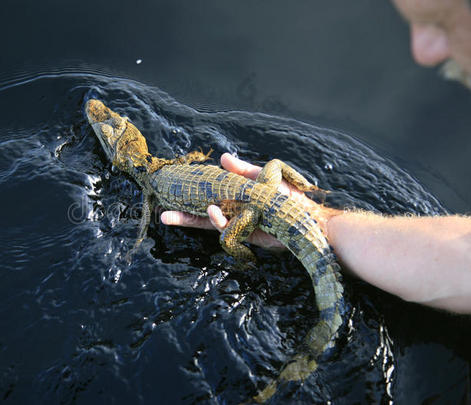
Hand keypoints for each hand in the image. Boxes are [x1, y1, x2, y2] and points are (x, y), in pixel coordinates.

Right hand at [160, 153, 339, 249]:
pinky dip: (218, 221)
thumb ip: (242, 170)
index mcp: (234, 198)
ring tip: (179, 213)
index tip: (171, 193)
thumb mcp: (263, 177)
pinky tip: (212, 213)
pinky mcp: (246, 234)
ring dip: (194, 220)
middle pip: (202, 214)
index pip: (207, 197)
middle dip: (182, 216)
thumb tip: (222, 157)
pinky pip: (227, 229)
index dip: (190, 196)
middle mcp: (233, 212)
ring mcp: (238, 224)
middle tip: (162, 214)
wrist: (308, 217)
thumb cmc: (288, 196)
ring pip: (211, 224)